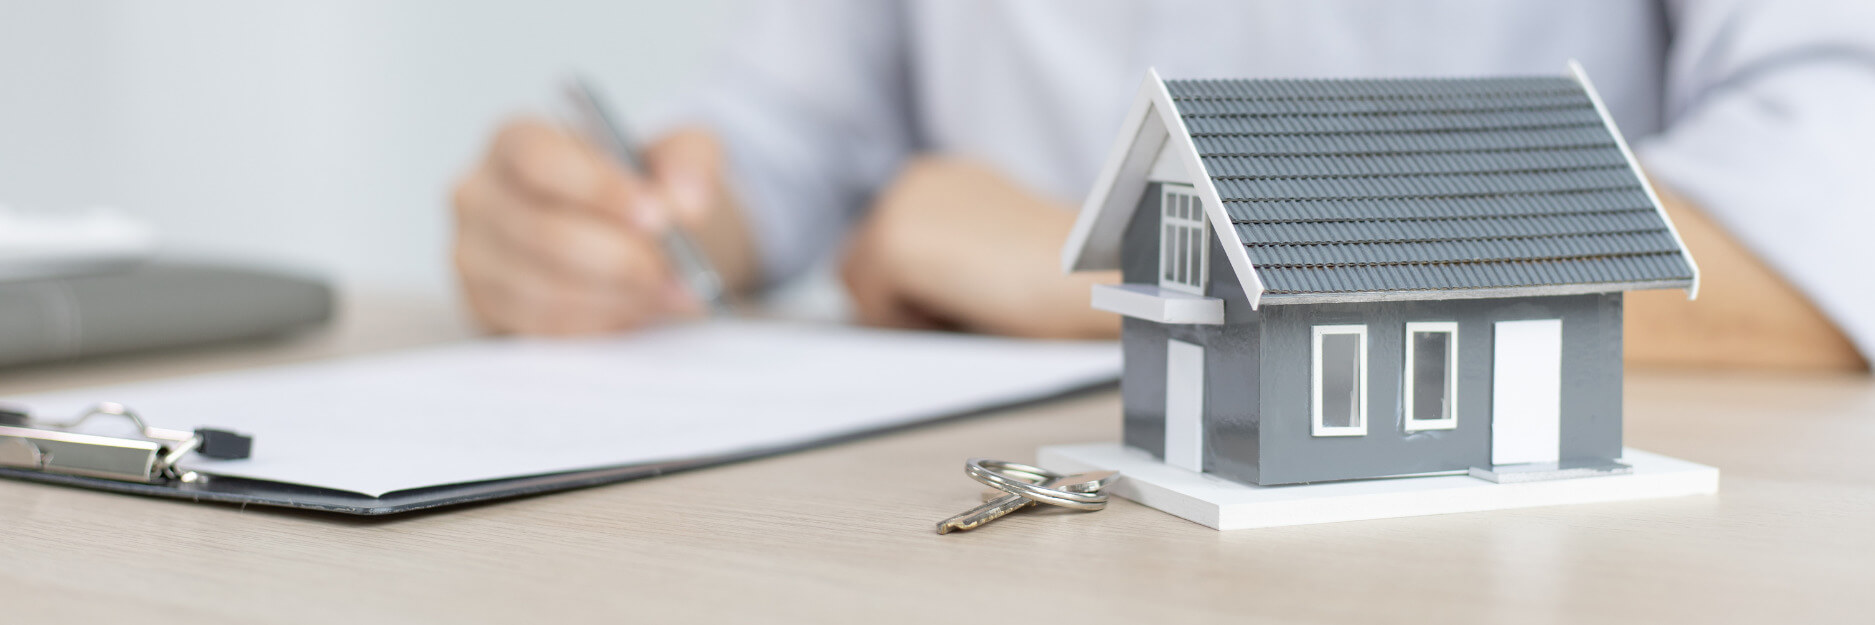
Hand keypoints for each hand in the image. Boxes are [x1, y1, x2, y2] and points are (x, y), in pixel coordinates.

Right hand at [451, 121, 752, 334]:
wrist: (627, 234)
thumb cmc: (641, 188)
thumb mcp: (676, 156)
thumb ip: (689, 164)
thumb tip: (689, 204)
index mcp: (514, 141)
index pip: (541, 160)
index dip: (599, 190)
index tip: (658, 218)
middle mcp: (479, 195)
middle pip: (542, 232)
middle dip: (619, 258)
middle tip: (674, 272)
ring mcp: (474, 256)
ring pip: (543, 288)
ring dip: (616, 298)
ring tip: (668, 294)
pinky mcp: (486, 308)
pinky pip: (543, 327)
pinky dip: (600, 323)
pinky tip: (637, 312)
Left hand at [840, 156, 1118, 338]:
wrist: (1101, 280)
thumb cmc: (1067, 283)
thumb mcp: (996, 256)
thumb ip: (951, 259)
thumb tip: (906, 297)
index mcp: (947, 178)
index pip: (890, 248)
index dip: (921, 292)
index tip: (975, 300)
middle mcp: (918, 178)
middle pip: (862, 264)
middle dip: (903, 301)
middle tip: (975, 309)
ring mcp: (902, 204)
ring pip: (862, 286)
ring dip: (907, 313)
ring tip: (973, 307)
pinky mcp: (895, 240)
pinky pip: (871, 308)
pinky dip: (910, 326)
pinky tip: (966, 310)